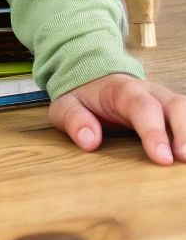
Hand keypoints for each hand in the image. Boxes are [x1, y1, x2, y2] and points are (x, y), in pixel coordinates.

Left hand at [49, 73, 185, 163]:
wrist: (94, 80)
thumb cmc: (83, 98)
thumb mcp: (66, 105)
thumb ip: (74, 120)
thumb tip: (89, 141)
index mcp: (124, 90)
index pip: (143, 108)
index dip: (154, 132)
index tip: (161, 158)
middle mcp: (152, 93)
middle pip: (175, 107)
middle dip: (183, 133)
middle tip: (183, 159)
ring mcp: (166, 101)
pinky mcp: (174, 113)